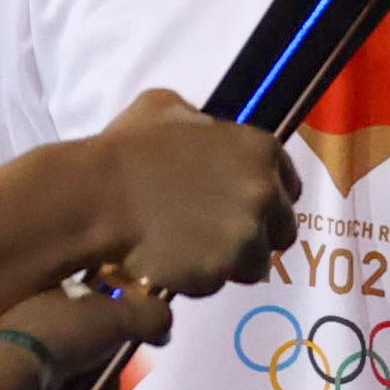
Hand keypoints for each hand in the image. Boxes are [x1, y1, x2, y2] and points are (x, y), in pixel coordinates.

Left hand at [0, 275, 175, 389]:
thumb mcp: (117, 316)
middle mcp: (36, 315)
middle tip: (118, 374)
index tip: (135, 334)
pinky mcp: (19, 381)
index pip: (96, 295)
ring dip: (96, 385)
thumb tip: (165, 323)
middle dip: (110, 358)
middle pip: (88, 334)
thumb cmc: (65, 333)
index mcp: (56, 289)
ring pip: (74, 366)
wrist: (12, 375)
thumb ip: (148, 315)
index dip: (121, 313)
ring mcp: (24, 349)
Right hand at [86, 90, 297, 295]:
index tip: (247, 205)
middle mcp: (264, 193)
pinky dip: (202, 278)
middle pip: (282, 228)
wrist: (99, 197)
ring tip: (194, 252)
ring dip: (231, 260)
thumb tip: (202, 127)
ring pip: (255, 262)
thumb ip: (200, 120)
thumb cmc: (128, 148)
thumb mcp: (166, 108)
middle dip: (257, 233)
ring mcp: (246, 235)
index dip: (268, 196)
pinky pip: (220, 282)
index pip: (290, 185)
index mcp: (260, 150)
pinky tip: (175, 263)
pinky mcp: (222, 270)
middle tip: (220, 234)